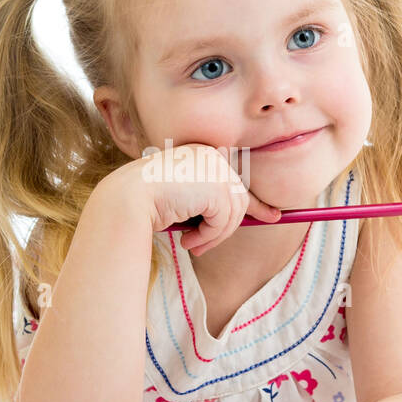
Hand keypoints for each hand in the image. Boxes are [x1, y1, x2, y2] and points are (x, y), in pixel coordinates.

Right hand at [113, 142, 280, 256]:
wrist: (128, 199)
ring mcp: (217, 169)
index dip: (256, 204)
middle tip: (200, 247)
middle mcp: (213, 157)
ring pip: (233, 215)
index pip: (235, 181)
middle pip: (237, 201)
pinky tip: (188, 238)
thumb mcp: (183, 200)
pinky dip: (208, 236)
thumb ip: (209, 203)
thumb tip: (248, 215)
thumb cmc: (147, 202)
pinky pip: (224, 222)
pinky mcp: (217, 186)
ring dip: (212, 237)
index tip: (273, 217)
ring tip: (190, 244)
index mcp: (202, 154)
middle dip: (224, 231)